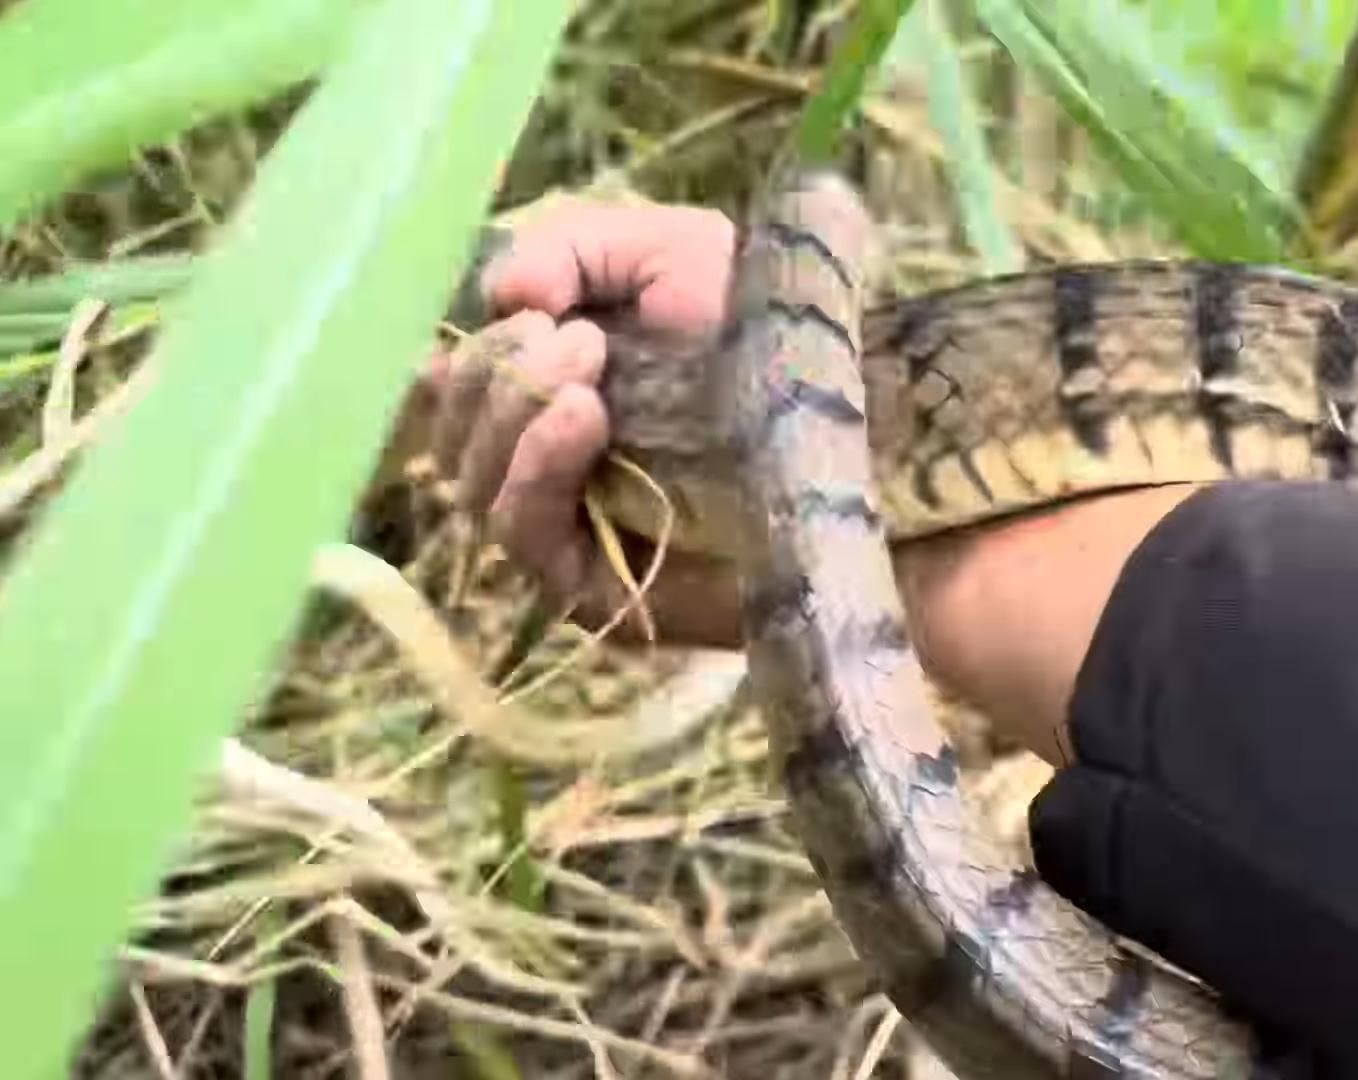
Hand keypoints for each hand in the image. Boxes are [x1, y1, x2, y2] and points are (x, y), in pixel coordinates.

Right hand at [417, 191, 1202, 762]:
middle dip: (492, 369)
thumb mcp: (677, 254)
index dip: (474, 336)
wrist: (872, 443)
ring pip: (469, 478)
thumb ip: (575, 245)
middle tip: (567, 330)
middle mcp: (555, 460)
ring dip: (509, 408)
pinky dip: (535, 462)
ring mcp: (572, 528)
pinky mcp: (595, 587)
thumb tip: (493, 287)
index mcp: (563, 385)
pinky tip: (581, 412)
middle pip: (452, 427)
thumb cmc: (785, 345)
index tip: (532, 297)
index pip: (464, 373)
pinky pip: (521, 529)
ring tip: (584, 360)